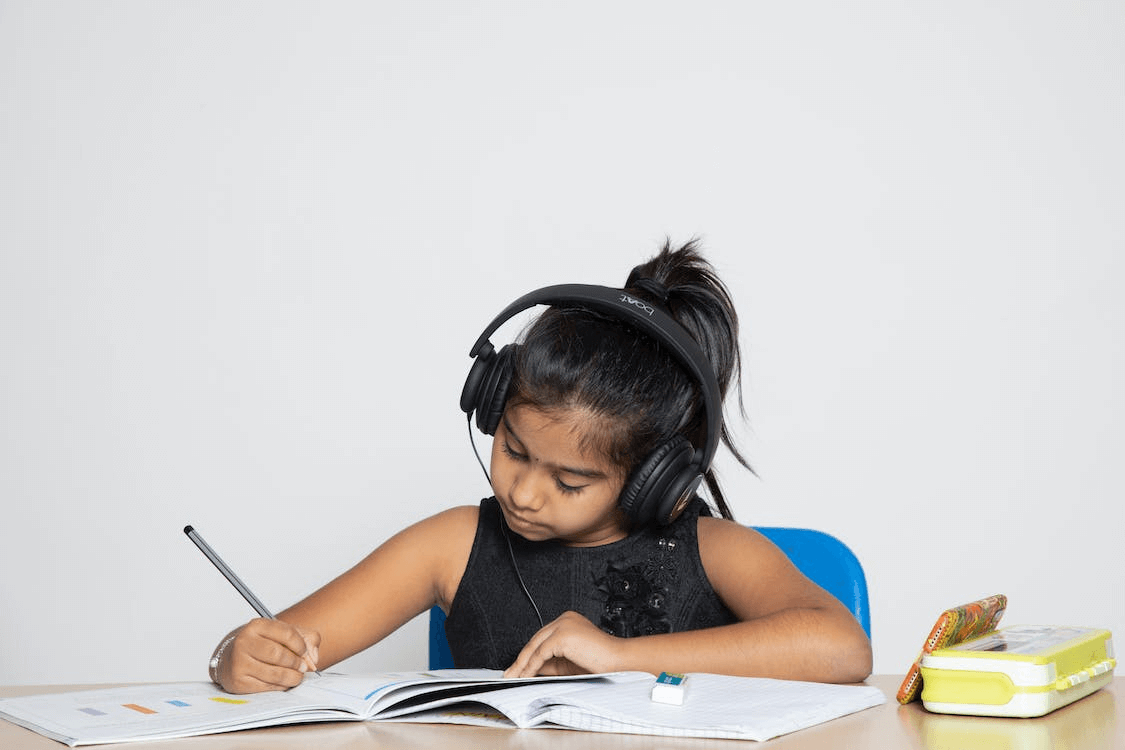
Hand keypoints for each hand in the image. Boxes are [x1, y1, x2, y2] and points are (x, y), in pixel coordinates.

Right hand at [214, 618, 320, 693]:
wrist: (230, 660)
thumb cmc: (262, 645)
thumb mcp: (282, 634)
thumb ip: (306, 639)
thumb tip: (313, 658)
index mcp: (257, 625)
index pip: (286, 633)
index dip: (301, 645)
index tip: (305, 652)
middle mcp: (244, 642)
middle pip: (279, 655)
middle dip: (296, 663)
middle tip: (303, 667)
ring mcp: (239, 663)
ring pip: (274, 673)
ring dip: (292, 677)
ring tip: (297, 677)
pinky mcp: (238, 682)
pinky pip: (266, 687)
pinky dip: (280, 687)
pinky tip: (283, 683)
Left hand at [504, 611, 622, 677]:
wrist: (619, 663)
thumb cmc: (602, 663)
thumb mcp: (569, 663)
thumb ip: (551, 663)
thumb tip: (532, 669)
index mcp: (568, 621)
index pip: (542, 638)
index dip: (529, 654)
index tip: (519, 668)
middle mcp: (565, 619)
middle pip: (536, 640)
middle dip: (522, 659)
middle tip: (510, 673)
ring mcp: (563, 624)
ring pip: (535, 646)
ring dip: (523, 664)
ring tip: (514, 677)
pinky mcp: (562, 634)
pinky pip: (540, 653)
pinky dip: (530, 667)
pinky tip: (525, 676)